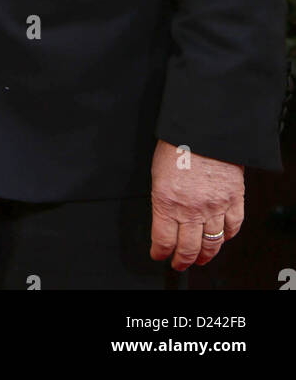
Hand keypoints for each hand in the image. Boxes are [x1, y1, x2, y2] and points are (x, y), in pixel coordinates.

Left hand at [150, 139, 243, 269]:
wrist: (203, 127)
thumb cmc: (177, 143)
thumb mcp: (157, 172)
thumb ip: (162, 197)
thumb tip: (164, 215)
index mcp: (166, 201)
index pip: (162, 240)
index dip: (160, 252)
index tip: (159, 255)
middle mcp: (190, 209)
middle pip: (187, 248)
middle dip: (182, 260)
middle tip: (179, 263)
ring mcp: (214, 206)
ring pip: (211, 243)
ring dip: (205, 255)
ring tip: (201, 258)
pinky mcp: (233, 199)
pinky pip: (233, 227)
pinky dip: (227, 236)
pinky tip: (222, 237)